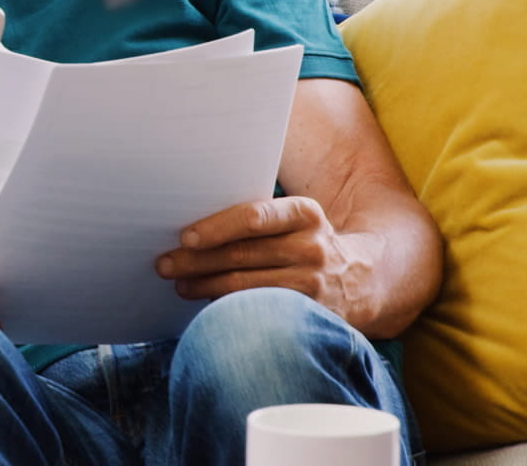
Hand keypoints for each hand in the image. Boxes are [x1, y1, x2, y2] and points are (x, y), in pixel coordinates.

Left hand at [154, 197, 362, 319]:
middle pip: (242, 254)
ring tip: (178, 283)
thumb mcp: (295, 220)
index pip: (254, 217)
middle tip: (163, 264)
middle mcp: (312, 246)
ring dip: (204, 286)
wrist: (363, 279)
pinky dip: (227, 307)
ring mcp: (313, 283)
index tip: (185, 237)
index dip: (216, 227)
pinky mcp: (310, 313)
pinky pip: (258, 311)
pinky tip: (206, 305)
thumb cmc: (307, 242)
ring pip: (245, 287)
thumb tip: (192, 228)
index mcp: (304, 213)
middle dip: (196, 260)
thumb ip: (256, 218)